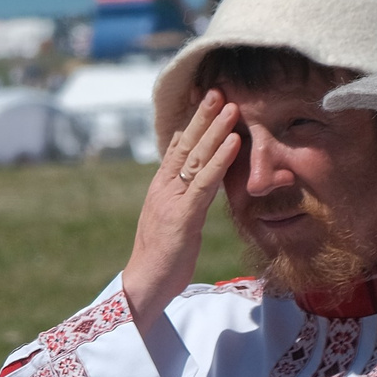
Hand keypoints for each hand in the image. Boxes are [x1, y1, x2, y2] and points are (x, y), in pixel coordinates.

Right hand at [121, 91, 242, 321]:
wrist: (144, 285)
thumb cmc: (161, 259)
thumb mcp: (174, 222)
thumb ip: (184, 199)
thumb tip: (197, 184)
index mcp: (161, 189)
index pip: (178, 149)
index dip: (192, 124)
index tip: (206, 102)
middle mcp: (163, 188)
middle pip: (185, 146)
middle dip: (203, 116)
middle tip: (218, 90)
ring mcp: (172, 200)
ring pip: (196, 158)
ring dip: (215, 130)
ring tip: (231, 106)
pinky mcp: (183, 216)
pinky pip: (204, 183)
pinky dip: (220, 160)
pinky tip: (233, 142)